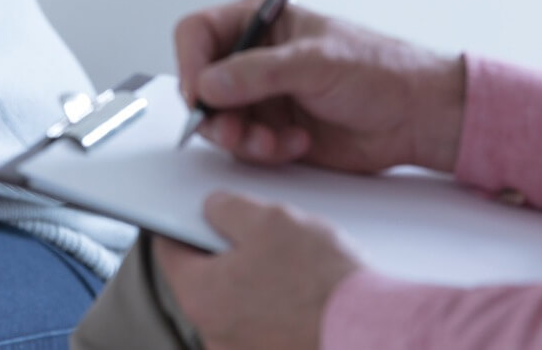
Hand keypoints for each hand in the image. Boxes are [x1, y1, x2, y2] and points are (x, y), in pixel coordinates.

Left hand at [153, 192, 360, 349]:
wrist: (373, 332)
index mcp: (199, 295)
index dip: (179, 225)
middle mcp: (213, 333)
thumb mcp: (269, 220)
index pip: (168, 252)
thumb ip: (227, 209)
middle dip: (226, 255)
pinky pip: (263, 326)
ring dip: (254, 283)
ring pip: (237, 305)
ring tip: (292, 267)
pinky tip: (304, 295)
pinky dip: (276, 309)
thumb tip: (212, 208)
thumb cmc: (321, 281)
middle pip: (205, 280)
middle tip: (258, 237)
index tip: (189, 216)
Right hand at [174, 0, 465, 172]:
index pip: (197, 33)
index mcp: (260, 23)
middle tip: (232, 130)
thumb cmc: (383, 70)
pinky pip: (243, 147)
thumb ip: (258, 72)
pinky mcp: (271, 130)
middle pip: (199, 83)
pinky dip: (264, 151)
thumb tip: (210, 82)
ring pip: (217, 121)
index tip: (198, 92)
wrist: (417, 117)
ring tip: (271, 142)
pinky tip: (297, 143)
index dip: (189, 62)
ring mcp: (260, 97)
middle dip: (213, 112)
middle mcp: (253, 59)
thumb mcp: (318, 61)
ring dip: (240, 138)